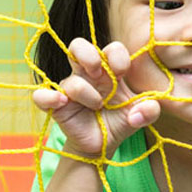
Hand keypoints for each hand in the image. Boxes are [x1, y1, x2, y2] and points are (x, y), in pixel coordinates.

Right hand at [32, 38, 159, 157]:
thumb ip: (150, 109)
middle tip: (99, 73)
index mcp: (109, 70)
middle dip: (89, 56)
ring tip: (97, 106)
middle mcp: (87, 74)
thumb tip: (142, 111)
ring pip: (69, 78)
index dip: (117, 57)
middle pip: (78, 46)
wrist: (104, 145)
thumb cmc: (121, 121)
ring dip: (85, 92)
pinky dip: (48, 97)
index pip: (111, 48)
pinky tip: (62, 103)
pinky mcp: (56, 106)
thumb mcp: (141, 115)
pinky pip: (41, 96)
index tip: (123, 74)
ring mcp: (70, 89)